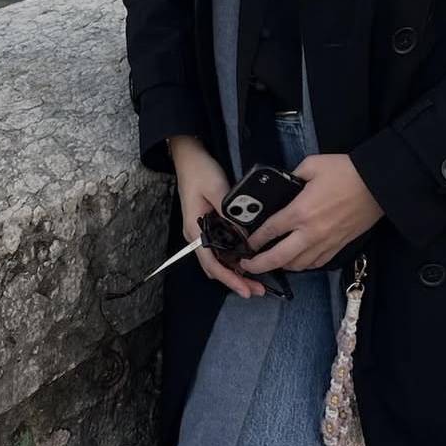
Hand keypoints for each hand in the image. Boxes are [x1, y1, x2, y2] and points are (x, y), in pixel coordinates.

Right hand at [168, 136, 265, 298]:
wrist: (188, 155)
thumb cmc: (200, 171)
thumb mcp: (217, 188)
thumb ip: (230, 213)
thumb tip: (245, 236)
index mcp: (195, 230)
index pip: (212, 263)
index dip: (230, 278)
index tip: (246, 289)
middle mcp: (196, 235)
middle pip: (215, 266)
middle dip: (235, 280)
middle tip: (258, 290)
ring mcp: (200, 231)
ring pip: (217, 259)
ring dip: (234, 270)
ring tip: (254, 279)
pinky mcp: (207, 224)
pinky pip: (219, 248)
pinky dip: (232, 257)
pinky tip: (245, 257)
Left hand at [240, 154, 382, 273]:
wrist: (376, 185)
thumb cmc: (344, 171)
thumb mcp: (312, 165)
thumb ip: (293, 176)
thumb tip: (285, 184)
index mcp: (300, 211)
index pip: (270, 231)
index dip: (255, 239)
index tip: (246, 243)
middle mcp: (310, 233)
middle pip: (279, 258)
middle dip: (259, 264)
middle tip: (248, 266)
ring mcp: (325, 243)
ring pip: (298, 265)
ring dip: (282, 266)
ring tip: (272, 261)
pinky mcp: (339, 247)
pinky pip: (317, 264)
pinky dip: (303, 265)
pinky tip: (298, 261)